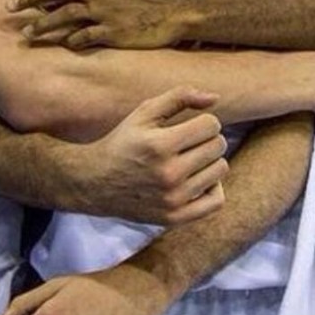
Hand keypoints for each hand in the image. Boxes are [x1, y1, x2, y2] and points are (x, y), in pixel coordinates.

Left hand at [8, 0, 181, 49]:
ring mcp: (105, 12)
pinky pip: (88, 36)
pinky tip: (64, 45)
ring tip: (27, 34)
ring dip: (44, 23)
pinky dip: (73, 40)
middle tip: (10, 7)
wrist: (169, 13)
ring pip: (67, 13)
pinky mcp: (114, 32)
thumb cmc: (138, 1)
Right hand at [86, 86, 228, 224]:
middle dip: (208, 139)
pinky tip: (197, 180)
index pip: (211, 125)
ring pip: (220, 170)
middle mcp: (168, 174)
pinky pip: (216, 201)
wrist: (94, 183)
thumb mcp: (144, 112)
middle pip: (218, 146)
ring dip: (210, 161)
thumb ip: (180, 96)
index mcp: (160, 144)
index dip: (204, 121)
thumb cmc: (123, 142)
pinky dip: (213, 187)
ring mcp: (172, 199)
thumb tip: (216, 97)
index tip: (191, 126)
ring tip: (192, 159)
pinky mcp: (174, 217)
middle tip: (191, 142)